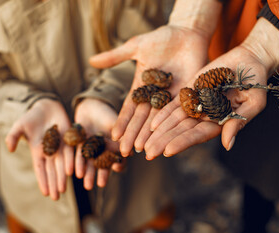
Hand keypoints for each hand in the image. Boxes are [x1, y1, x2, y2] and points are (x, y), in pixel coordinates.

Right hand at [5, 99, 73, 199]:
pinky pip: (71, 152)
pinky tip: (73, 172)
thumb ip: (13, 137)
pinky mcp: (70, 139)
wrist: (46, 106)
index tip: (45, 193)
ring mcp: (61, 146)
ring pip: (63, 165)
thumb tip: (10, 150)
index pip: (41, 170)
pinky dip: (72, 161)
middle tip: (57, 197)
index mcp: (38, 152)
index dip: (43, 181)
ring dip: (63, 177)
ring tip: (64, 189)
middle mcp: (51, 152)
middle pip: (53, 171)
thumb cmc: (31, 118)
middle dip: (54, 184)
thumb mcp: (19, 126)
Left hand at [74, 98, 124, 189]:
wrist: (89, 105)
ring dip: (89, 173)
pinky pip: (78, 155)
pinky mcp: (79, 145)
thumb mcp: (114, 123)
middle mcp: (104, 149)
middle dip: (102, 174)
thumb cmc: (106, 113)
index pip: (119, 157)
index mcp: (115, 145)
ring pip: (90, 162)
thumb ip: (121, 135)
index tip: (117, 168)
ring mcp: (91, 149)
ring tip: (87, 185)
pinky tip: (75, 172)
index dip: (119, 163)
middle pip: (103, 163)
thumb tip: (131, 151)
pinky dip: (77, 164)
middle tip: (100, 184)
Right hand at [89, 25, 209, 156]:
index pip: (130, 108)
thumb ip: (116, 57)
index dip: (123, 122)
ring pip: (158, 119)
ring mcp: (170, 96)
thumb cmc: (161, 38)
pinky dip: (169, 124)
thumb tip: (91, 61)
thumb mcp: (136, 47)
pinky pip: (177, 111)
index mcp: (141, 86)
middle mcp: (155, 95)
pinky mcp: (186, 95)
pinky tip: (164, 136)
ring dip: (150, 135)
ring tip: (143, 150)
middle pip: (142, 118)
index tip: (114, 136)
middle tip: (125, 152)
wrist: (186, 33)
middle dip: (133, 135)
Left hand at [144, 46, 268, 158]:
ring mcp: (196, 104)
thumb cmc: (256, 83)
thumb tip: (228, 144)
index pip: (198, 135)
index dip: (183, 142)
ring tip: (143, 144)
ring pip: (174, 120)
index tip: (167, 151)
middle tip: (148, 153)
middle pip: (181, 131)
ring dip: (159, 132)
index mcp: (219, 123)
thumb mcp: (253, 102)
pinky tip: (151, 124)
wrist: (249, 61)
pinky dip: (163, 113)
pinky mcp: (190, 91)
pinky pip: (174, 104)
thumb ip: (239, 122)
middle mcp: (205, 117)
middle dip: (164, 142)